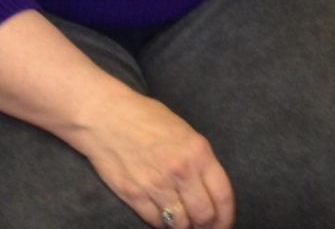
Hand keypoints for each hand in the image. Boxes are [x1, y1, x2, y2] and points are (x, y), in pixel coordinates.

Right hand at [73, 88, 234, 228]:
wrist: (107, 117)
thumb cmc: (147, 118)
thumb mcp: (184, 132)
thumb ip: (199, 159)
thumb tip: (210, 190)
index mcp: (198, 151)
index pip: (222, 195)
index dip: (226, 217)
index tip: (225, 225)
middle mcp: (181, 171)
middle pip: (204, 216)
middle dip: (207, 226)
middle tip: (205, 226)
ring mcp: (156, 185)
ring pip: (180, 224)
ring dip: (185, 227)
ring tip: (185, 224)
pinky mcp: (134, 196)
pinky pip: (156, 222)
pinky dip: (163, 225)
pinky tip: (165, 218)